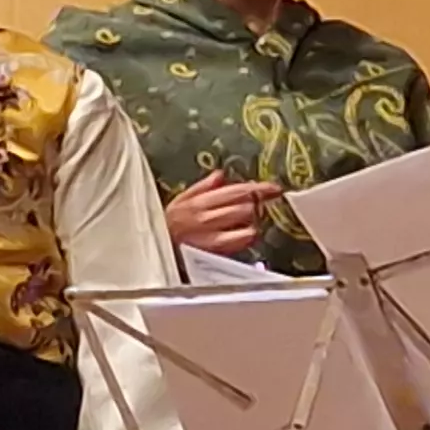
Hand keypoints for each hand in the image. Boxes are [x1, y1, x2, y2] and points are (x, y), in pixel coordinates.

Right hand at [163, 168, 284, 258]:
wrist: (154, 254)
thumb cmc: (165, 230)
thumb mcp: (179, 203)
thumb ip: (202, 187)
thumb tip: (220, 174)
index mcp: (198, 201)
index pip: (236, 190)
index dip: (259, 188)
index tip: (275, 188)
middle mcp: (206, 215)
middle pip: (246, 204)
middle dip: (255, 205)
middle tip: (255, 209)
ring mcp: (212, 233)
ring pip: (248, 219)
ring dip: (251, 221)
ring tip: (243, 224)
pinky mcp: (217, 250)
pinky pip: (243, 238)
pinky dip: (248, 235)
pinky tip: (242, 236)